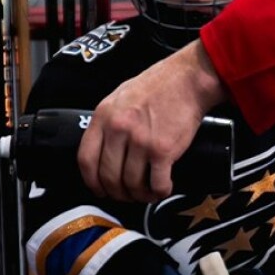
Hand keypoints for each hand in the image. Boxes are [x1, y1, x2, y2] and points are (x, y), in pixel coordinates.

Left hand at [78, 40, 227, 200]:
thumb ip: (108, 121)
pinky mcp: (163, 150)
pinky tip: (162, 187)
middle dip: (117, 192)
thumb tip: (101, 150)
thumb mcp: (120, 96)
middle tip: (126, 194)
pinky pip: (156, 184)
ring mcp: (140, 141)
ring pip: (132, 184)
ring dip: (139, 195)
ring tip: (146, 192)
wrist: (188, 79)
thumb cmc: (158, 85)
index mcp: (104, 116)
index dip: (92, 181)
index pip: (86, 159)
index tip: (99, 189)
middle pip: (108, 177)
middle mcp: (119, 129)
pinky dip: (159, 192)